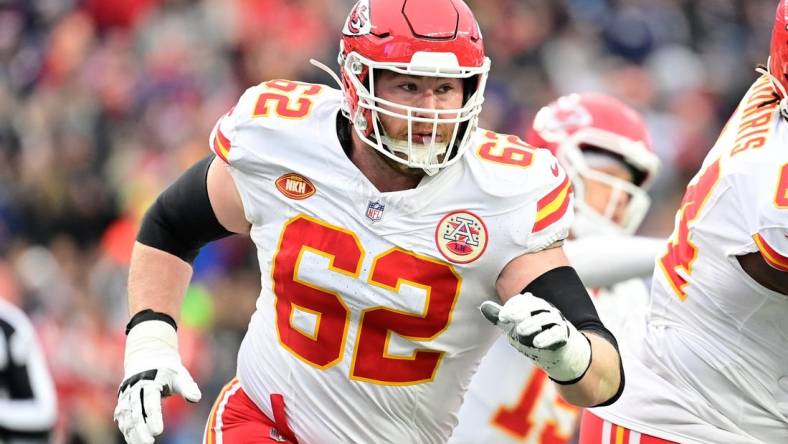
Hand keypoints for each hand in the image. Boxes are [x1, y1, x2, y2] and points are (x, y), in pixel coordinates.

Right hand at [114, 320, 200, 443]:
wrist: (149, 355)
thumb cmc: (169, 369)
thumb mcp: (180, 374)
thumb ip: (188, 387)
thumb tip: (196, 398)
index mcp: (150, 380)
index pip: (151, 402)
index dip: (154, 417)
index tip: (158, 431)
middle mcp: (135, 387)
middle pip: (136, 411)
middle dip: (141, 429)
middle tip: (150, 442)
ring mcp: (126, 394)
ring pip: (126, 416)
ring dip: (132, 432)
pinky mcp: (123, 400)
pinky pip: (122, 417)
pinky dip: (126, 429)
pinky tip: (133, 440)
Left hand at [480, 293, 590, 382]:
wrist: (559, 354)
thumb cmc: (534, 336)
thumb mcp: (514, 327)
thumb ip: (500, 318)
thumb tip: (483, 306)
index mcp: (534, 306)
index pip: (522, 301)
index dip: (512, 307)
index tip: (502, 317)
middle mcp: (546, 310)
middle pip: (535, 305)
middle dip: (520, 310)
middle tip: (507, 318)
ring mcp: (556, 322)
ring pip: (545, 318)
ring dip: (532, 323)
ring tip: (520, 331)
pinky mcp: (564, 336)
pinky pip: (556, 334)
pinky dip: (547, 337)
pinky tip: (537, 343)